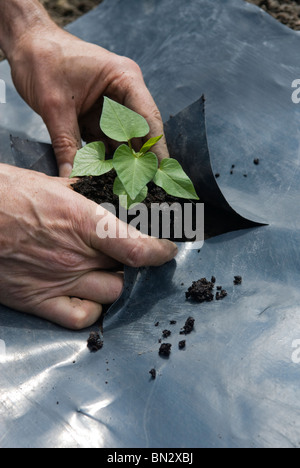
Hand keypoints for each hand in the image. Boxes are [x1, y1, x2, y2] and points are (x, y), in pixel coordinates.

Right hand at [0, 164, 176, 328]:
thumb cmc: (6, 194)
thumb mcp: (51, 185)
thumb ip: (87, 194)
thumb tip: (112, 194)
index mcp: (82, 223)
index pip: (139, 248)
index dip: (161, 251)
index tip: (168, 248)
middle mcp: (75, 256)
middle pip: (127, 269)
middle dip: (137, 261)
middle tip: (131, 251)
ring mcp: (57, 281)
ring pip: (111, 294)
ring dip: (117, 282)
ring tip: (109, 269)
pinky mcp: (38, 300)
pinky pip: (81, 318)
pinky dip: (93, 309)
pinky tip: (89, 295)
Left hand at [8, 23, 168, 176]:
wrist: (25, 44)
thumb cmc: (43, 60)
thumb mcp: (54, 105)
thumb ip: (66, 144)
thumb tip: (72, 178)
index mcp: (124, 79)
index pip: (148, 119)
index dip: (156, 149)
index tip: (161, 174)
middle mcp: (123, 93)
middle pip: (139, 133)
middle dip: (139, 161)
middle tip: (142, 188)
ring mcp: (110, 106)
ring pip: (122, 141)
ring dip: (120, 163)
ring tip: (123, 187)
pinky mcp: (96, 117)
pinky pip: (104, 142)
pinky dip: (103, 159)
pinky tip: (104, 177)